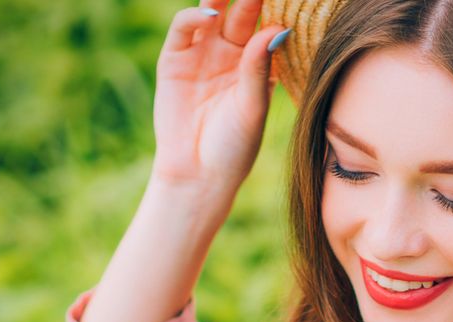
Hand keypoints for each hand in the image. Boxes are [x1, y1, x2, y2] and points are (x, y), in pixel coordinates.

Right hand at [150, 0, 287, 196]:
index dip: (275, 9)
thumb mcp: (252, 107)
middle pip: (241, 12)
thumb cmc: (234, 147)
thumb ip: (260, 68)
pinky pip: (184, 28)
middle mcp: (230, 55)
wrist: (198, 174)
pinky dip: (194, 16)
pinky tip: (210, 16)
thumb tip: (278, 28)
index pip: (267, 26)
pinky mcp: (174, 59)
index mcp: (257, 66)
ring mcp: (202, 54)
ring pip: (212, 11)